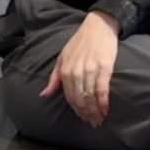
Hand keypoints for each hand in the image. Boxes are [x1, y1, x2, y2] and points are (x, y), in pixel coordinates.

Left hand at [40, 11, 118, 126]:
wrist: (98, 26)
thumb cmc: (79, 43)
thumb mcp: (62, 58)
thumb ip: (54, 78)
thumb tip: (44, 95)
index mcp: (65, 71)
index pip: (70, 97)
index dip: (77, 111)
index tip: (83, 119)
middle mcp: (76, 72)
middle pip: (80, 100)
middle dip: (87, 114)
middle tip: (93, 123)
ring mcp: (90, 70)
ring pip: (90, 97)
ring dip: (95, 112)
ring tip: (100, 120)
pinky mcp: (104, 68)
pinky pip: (102, 90)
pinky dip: (103, 102)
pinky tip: (105, 110)